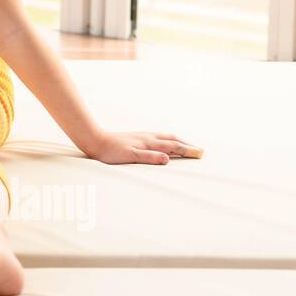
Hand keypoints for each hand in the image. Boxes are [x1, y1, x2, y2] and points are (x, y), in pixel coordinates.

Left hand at [81, 130, 203, 163]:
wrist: (95, 140)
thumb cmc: (111, 151)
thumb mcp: (130, 156)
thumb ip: (149, 157)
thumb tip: (168, 159)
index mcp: (149, 142)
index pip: (174, 146)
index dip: (188, 150)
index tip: (201, 153)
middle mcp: (148, 137)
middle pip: (173, 139)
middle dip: (187, 145)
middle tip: (199, 150)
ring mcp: (142, 136)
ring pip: (165, 137)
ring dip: (178, 141)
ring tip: (186, 144)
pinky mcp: (136, 137)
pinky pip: (157, 137)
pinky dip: (167, 139)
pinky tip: (163, 142)